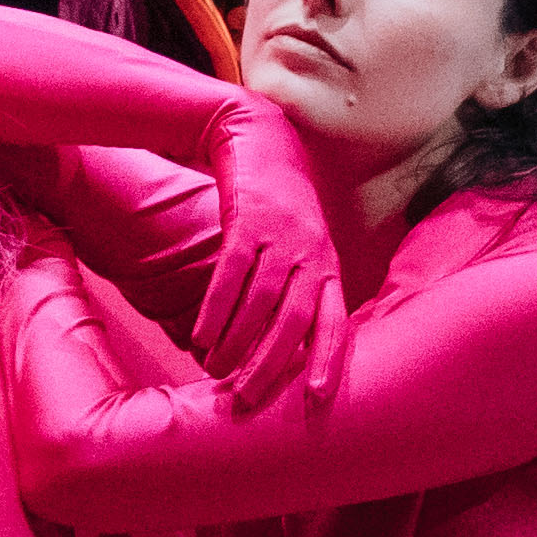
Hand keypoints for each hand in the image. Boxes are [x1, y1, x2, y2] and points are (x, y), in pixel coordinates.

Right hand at [193, 91, 347, 412]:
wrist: (258, 137)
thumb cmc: (276, 204)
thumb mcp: (299, 245)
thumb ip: (295, 288)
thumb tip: (272, 346)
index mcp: (329, 266)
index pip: (335, 322)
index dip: (328, 361)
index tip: (316, 399)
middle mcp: (313, 253)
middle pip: (295, 320)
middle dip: (270, 364)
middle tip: (245, 399)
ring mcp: (283, 235)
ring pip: (261, 301)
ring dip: (236, 342)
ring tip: (215, 371)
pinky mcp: (250, 219)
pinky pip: (232, 272)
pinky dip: (216, 308)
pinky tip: (201, 335)